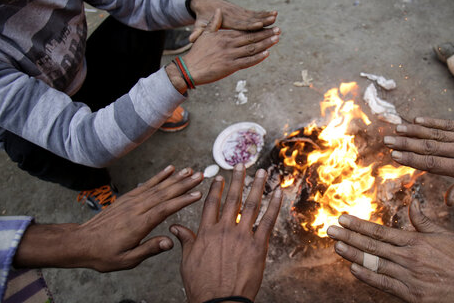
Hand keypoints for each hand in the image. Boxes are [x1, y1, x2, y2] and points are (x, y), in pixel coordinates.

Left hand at [14, 166, 203, 271]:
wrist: (81, 243)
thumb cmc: (104, 254)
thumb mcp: (126, 260)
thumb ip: (148, 249)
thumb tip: (169, 242)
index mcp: (138, 225)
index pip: (164, 209)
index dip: (182, 201)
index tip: (198, 194)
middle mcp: (136, 209)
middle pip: (164, 194)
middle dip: (184, 184)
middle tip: (201, 175)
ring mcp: (131, 202)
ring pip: (157, 187)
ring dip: (175, 177)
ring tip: (190, 170)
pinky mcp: (127, 199)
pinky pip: (146, 185)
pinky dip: (159, 176)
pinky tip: (169, 170)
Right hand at [171, 163, 282, 302]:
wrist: (220, 301)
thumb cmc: (202, 285)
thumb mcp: (187, 262)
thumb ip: (186, 241)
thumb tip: (175, 227)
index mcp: (207, 233)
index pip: (211, 203)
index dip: (216, 188)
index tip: (220, 177)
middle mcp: (225, 230)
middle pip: (232, 199)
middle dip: (238, 179)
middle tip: (241, 165)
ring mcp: (243, 237)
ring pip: (251, 205)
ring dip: (258, 186)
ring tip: (262, 172)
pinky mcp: (258, 246)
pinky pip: (268, 221)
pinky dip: (274, 206)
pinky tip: (278, 193)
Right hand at [174, 8, 279, 86]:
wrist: (189, 68)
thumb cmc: (197, 53)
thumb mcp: (205, 34)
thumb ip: (214, 23)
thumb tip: (219, 11)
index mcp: (225, 36)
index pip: (245, 31)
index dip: (258, 28)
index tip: (268, 25)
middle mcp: (229, 44)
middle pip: (251, 38)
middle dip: (266, 34)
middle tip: (278, 31)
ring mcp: (230, 55)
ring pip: (252, 48)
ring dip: (265, 44)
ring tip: (276, 39)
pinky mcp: (230, 66)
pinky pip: (247, 61)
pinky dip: (257, 57)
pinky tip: (267, 53)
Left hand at [189, 0, 276, 41]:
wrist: (206, 3)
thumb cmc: (202, 17)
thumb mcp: (200, 24)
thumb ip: (199, 32)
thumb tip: (191, 38)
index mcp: (226, 20)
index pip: (239, 24)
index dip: (249, 25)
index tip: (259, 26)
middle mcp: (235, 15)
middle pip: (251, 20)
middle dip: (263, 23)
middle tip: (274, 23)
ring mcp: (240, 13)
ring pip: (255, 16)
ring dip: (266, 17)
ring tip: (276, 17)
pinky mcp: (243, 12)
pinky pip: (255, 14)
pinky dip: (264, 14)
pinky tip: (274, 15)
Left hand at [327, 200, 453, 302]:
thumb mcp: (444, 235)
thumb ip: (424, 220)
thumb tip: (412, 203)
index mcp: (415, 241)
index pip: (380, 231)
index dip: (358, 225)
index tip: (342, 218)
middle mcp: (409, 258)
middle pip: (371, 246)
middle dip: (348, 237)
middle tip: (330, 229)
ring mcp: (408, 277)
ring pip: (373, 263)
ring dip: (352, 255)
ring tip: (337, 246)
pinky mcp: (410, 295)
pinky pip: (383, 284)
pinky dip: (367, 276)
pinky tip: (354, 268)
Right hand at [383, 117, 453, 204]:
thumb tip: (447, 202)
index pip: (433, 163)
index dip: (412, 159)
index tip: (394, 155)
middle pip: (429, 146)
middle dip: (405, 143)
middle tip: (386, 140)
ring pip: (436, 134)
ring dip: (413, 131)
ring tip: (395, 128)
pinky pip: (448, 125)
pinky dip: (432, 122)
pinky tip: (417, 120)